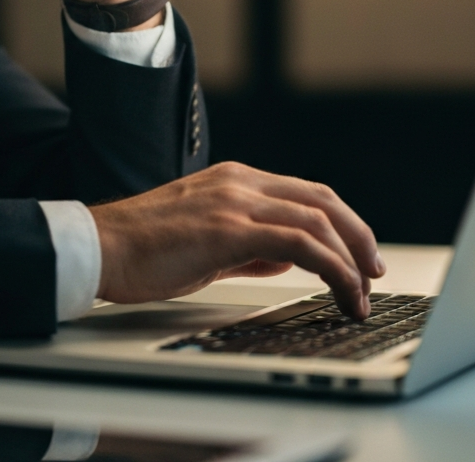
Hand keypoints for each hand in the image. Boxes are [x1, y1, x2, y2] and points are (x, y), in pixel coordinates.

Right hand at [90, 162, 385, 318]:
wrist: (100, 246)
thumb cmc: (143, 248)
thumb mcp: (206, 241)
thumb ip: (248, 245)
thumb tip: (285, 259)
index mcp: (235, 180)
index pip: (306, 194)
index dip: (342, 223)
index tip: (359, 257)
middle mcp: (240, 182)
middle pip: (322, 200)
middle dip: (358, 237)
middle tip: (373, 273)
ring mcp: (234, 201)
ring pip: (317, 220)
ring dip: (350, 260)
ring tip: (361, 294)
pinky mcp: (228, 228)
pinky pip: (299, 243)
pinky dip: (331, 268)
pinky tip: (339, 290)